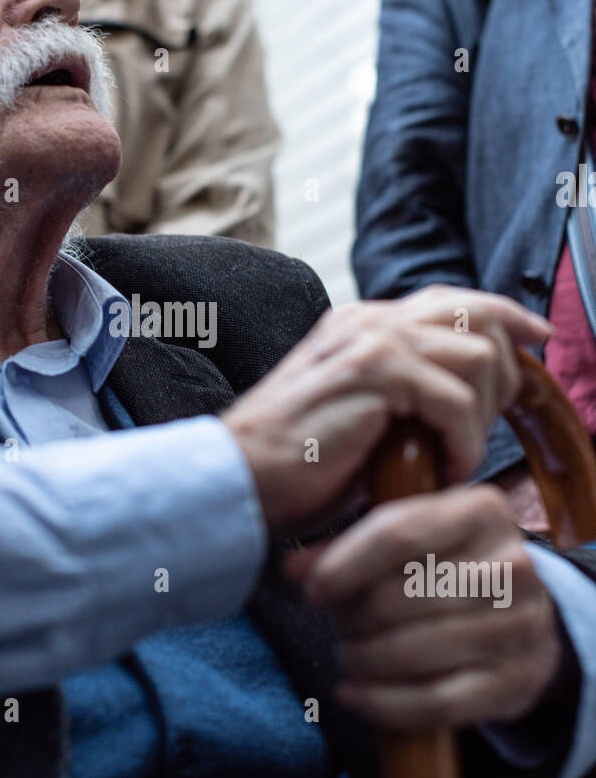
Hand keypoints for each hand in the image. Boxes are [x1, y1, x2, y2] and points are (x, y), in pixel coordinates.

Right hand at [222, 286, 550, 535]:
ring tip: (453, 455)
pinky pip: (456, 401)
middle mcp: (368, 319)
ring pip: (478, 355)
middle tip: (483, 429)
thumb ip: (403, 391)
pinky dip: (462, 441)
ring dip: (481, 416)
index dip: (505, 314)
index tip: (537, 338)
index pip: (452, 298)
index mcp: (361, 323)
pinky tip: (441, 467)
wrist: (240, 478)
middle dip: (503, 373)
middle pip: (477, 315)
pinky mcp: (373, 372)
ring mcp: (370, 340)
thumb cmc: (296, 463)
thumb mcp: (359, 415)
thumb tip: (467, 396)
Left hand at [284, 485, 562, 729]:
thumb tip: (291, 569)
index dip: (342, 566)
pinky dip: (381, 703)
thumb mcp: (411, 535)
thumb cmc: (449, 566)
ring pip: (410, 652)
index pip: (397, 533)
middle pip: (396, 598)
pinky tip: (353, 694)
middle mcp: (511, 565)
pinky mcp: (513, 683)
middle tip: (339, 624)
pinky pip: (432, 702)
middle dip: (351, 618)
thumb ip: (347, 546)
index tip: (312, 591)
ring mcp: (519, 627)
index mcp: (481, 511)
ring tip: (349, 654)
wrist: (523, 619)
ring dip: (361, 660)